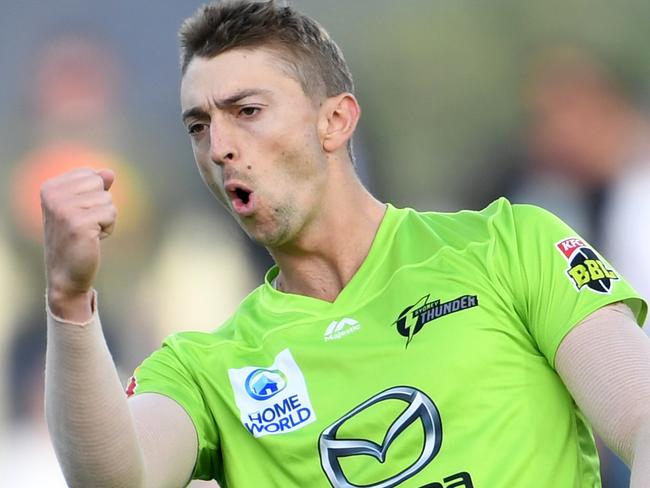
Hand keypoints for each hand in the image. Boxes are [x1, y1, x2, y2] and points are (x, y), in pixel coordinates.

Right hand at [41, 168, 115, 319]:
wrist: (66, 275)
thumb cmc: (76, 239)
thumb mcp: (82, 208)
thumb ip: (95, 188)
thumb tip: (109, 172)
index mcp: (50, 187)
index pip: (91, 174)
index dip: (94, 195)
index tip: (79, 214)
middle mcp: (53, 195)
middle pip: (100, 184)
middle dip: (101, 205)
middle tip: (85, 225)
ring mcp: (64, 209)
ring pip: (108, 200)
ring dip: (105, 218)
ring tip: (88, 233)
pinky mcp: (79, 223)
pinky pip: (111, 214)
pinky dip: (108, 228)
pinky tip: (93, 240)